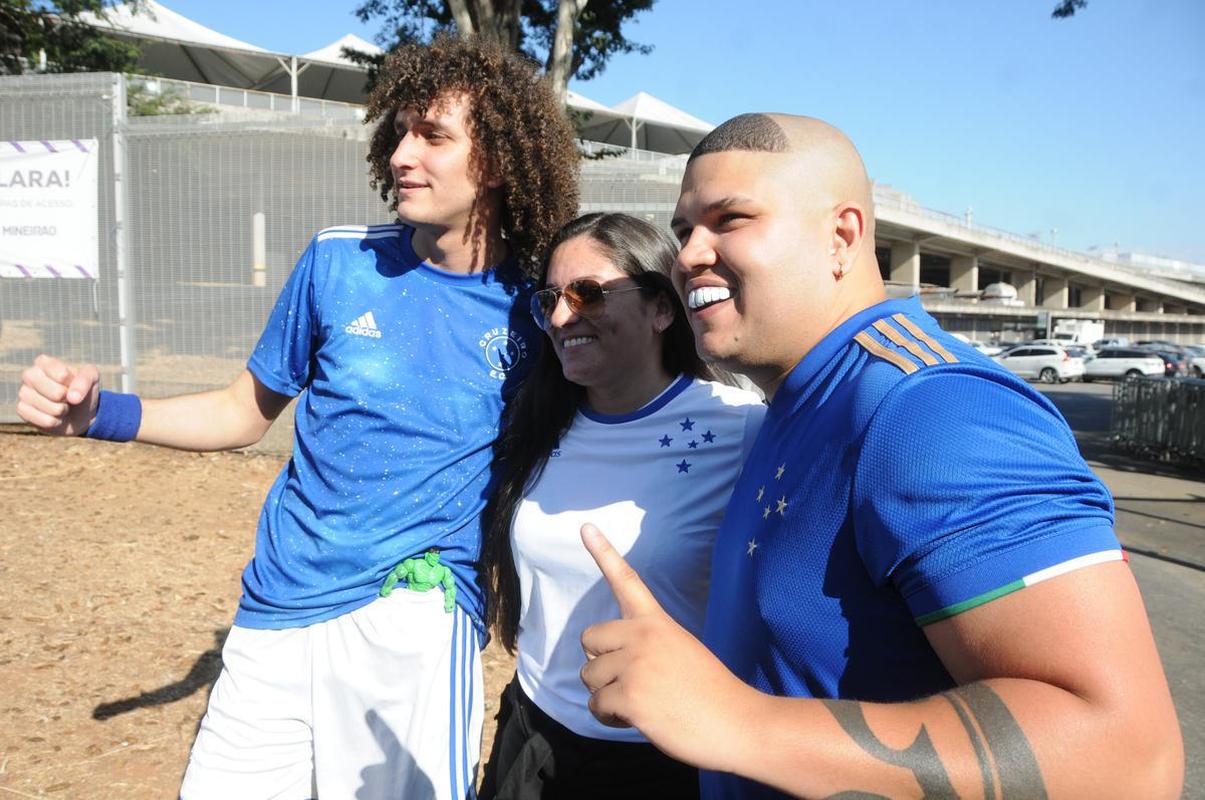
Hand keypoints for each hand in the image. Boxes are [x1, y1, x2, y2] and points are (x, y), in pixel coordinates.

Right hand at [16, 354, 100, 435]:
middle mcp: (30, 374)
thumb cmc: (83, 390)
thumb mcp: (92, 378)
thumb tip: (72, 398)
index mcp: (44, 362)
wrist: (79, 413)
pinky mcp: (22, 410)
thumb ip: (86, 380)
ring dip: (62, 411)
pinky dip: (55, 422)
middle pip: (56, 393)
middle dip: (68, 399)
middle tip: (67, 397)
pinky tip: (54, 417)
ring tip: (61, 406)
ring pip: (49, 408)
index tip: (73, 383)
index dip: (74, 384)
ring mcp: (23, 392)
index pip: (63, 376)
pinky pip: (44, 421)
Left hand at [579, 523, 758, 771]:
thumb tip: (608, 664)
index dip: (603, 553)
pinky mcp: (629, 697)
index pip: (627, 581)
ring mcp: (635, 666)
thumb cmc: (713, 694)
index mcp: (657, 623)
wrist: (738, 724)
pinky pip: (596, 706)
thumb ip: (647, 647)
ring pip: (588, 676)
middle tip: (631, 680)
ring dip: (606, 695)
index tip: (586, 526)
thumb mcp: (682, 651)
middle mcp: (642, 637)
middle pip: (589, 639)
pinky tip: (638, 720)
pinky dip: (610, 718)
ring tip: (641, 703)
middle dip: (600, 663)